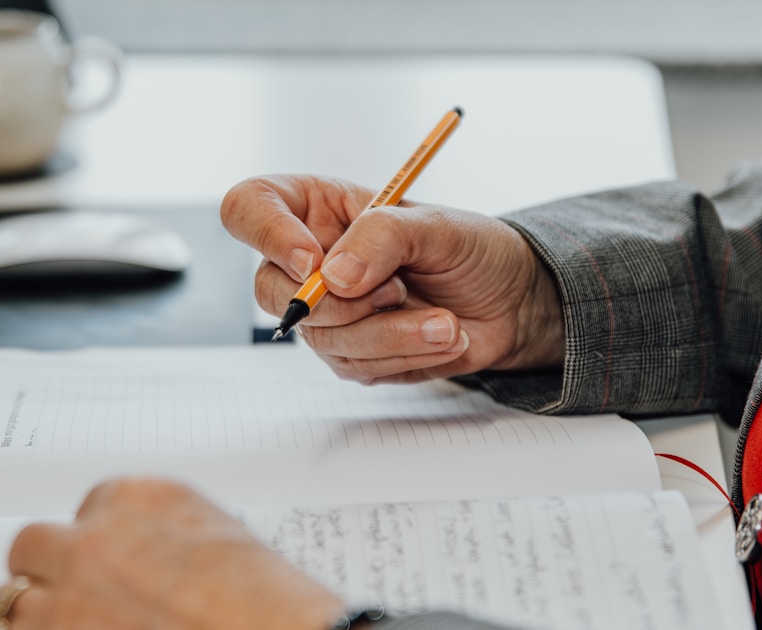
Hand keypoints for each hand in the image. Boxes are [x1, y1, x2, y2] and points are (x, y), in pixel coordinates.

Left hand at [0, 478, 343, 629]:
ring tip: (65, 624)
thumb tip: (139, 553)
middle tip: (70, 593)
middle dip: (48, 570)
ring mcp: (68, 598)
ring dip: (34, 615)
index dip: (97, 541)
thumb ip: (164, 532)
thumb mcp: (219, 537)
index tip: (109, 563)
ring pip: (9, 601)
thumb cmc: (265, 599)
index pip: (87, 508)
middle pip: (32, 545)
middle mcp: (94, 540)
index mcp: (139, 498)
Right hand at [221, 175, 564, 383]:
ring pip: (321, 338)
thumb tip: (333, 278)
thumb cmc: (473, 249)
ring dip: (390, 334)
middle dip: (339, 303)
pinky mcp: (352, 353)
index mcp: (316, 208)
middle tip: (399, 290)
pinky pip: (354, 366)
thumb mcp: (436, 226)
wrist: (512, 302)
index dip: (267, 234)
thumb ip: (383, 237)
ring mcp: (327, 312)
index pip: (248, 207)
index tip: (313, 261)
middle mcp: (310, 259)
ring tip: (445, 322)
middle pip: (269, 290)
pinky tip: (442, 337)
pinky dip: (404, 355)